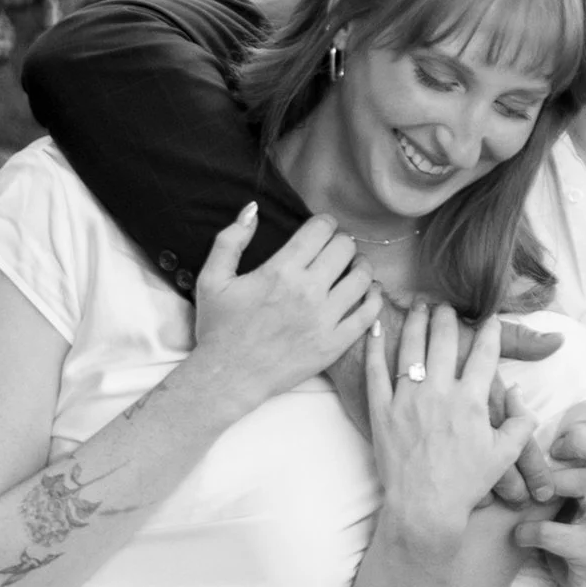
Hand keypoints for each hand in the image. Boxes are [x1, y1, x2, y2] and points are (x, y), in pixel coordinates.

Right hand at [189, 201, 379, 415]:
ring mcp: (324, 319)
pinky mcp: (334, 344)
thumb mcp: (212, 278)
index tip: (320, 230)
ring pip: (362, 276)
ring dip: (359, 266)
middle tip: (333, 251)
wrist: (228, 378)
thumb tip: (253, 208)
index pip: (321, 229)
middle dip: (340, 242)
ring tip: (351, 268)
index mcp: (281, 270)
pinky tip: (367, 292)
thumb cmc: (218, 329)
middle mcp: (307, 291)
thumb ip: (231, 239)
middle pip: (345, 248)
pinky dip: (373, 297)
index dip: (324, 223)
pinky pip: (368, 313)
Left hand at [361, 299, 541, 560]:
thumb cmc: (465, 484)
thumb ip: (520, 425)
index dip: (490, 332)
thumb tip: (524, 402)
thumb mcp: (503, 455)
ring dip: (415, 322)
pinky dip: (375, 347)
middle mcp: (439, 393)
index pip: (485, 355)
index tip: (490, 318)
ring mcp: (407, 400)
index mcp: (471, 401)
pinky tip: (377, 327)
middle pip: (444, 342)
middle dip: (447, 318)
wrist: (424, 508)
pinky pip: (376, 372)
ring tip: (418, 306)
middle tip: (447, 304)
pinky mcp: (381, 411)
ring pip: (410, 348)